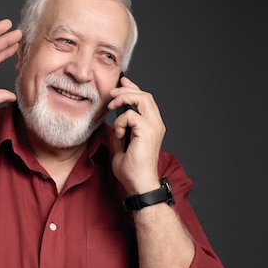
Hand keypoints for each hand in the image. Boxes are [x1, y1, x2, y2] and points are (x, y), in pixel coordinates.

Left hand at [109, 76, 165, 193]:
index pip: (145, 100)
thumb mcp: (123, 145)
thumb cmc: (131, 169)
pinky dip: (121, 122)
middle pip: (145, 95)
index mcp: (152, 126)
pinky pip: (131, 115)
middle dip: (127, 89)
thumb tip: (116, 120)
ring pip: (142, 98)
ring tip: (111, 107)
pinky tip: (119, 134)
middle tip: (111, 93)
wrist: (139, 184)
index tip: (121, 83)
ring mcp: (154, 127)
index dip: (133, 88)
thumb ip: (122, 131)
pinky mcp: (147, 131)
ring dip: (123, 99)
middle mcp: (156, 124)